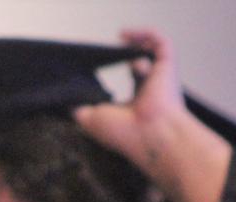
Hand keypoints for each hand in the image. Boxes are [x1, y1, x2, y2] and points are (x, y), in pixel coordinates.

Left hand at [72, 30, 189, 172]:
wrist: (150, 134)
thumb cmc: (125, 132)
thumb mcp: (91, 120)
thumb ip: (79, 108)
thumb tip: (66, 98)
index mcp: (138, 101)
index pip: (130, 79)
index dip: (115, 68)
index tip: (95, 62)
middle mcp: (151, 88)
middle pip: (139, 62)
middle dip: (123, 54)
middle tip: (103, 52)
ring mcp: (161, 76)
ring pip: (149, 50)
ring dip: (134, 45)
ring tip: (118, 42)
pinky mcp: (168, 64)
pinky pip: (159, 40)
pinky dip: (143, 33)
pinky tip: (122, 36)